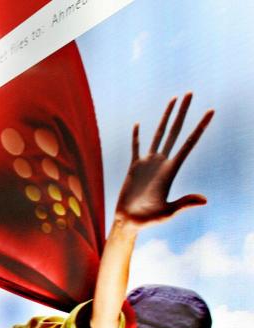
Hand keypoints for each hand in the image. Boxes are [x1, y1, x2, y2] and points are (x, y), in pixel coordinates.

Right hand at [114, 93, 213, 227]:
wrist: (129, 222)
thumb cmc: (148, 220)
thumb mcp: (167, 212)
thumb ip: (184, 204)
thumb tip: (204, 200)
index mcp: (171, 170)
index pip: (189, 143)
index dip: (200, 127)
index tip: (211, 110)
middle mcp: (162, 163)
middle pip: (176, 131)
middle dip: (183, 112)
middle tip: (190, 93)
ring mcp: (148, 164)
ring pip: (159, 134)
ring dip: (166, 117)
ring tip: (173, 100)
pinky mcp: (134, 168)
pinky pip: (136, 148)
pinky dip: (137, 136)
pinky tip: (139, 124)